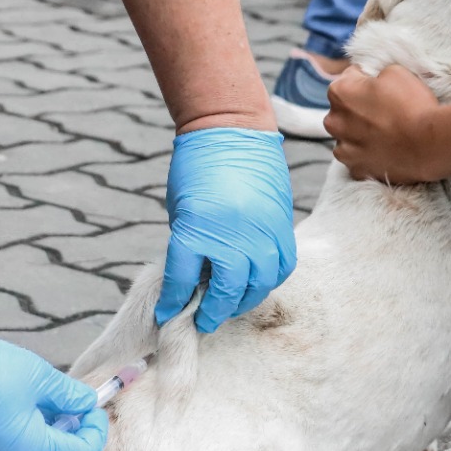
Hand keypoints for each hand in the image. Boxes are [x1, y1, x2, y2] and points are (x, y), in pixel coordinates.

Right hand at [0, 313, 107, 450]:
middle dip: (71, 438)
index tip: (94, 408)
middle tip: (73, 409)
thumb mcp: (39, 377)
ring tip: (44, 408)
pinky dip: (16, 440)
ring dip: (43, 440)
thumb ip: (69, 395)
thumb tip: (87, 402)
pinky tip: (14, 412)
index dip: (95, 432)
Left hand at [154, 128, 294, 332]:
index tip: (168, 315)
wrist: (230, 129)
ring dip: (243, 301)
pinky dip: (269, 280)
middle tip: (202, 321)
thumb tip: (194, 281)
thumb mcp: (182, 210)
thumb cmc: (196, 168)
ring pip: (258, 285)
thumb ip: (189, 246)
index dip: (173, 302)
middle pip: (225, 291)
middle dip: (212, 312)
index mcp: (195, 229)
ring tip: (229, 306)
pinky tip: (256, 283)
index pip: (181, 281)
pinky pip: (281, 267)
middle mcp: (231, 236)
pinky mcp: (282, 227)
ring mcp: (261, 233)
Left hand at [325, 65, 441, 183]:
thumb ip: (376, 75)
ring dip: (360, 134)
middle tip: (385, 111)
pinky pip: (358, 160)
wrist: (429, 145)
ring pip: (347, 138)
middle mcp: (334, 122)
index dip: (367, 80)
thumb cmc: (412, 105)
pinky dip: (368, 155)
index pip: (348, 78)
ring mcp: (343, 150)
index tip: (381, 88)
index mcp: (339, 93)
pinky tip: (385, 150)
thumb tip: (374, 82)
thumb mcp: (395, 72)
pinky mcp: (356, 170)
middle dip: (358, 109)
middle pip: (343, 111)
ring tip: (386, 134)